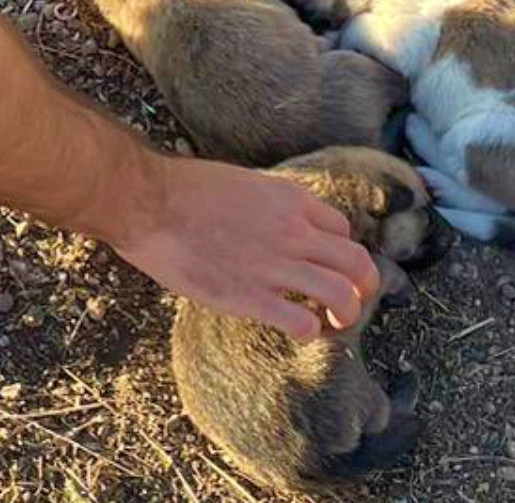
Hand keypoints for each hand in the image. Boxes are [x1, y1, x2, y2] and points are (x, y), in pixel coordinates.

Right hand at [108, 154, 379, 340]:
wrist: (149, 202)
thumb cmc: (187, 189)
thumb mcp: (248, 184)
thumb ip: (272, 205)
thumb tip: (281, 221)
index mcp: (293, 202)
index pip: (342, 232)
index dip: (340, 252)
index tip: (328, 265)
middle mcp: (294, 233)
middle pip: (357, 262)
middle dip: (365, 286)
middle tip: (357, 300)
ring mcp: (275, 265)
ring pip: (341, 294)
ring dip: (347, 313)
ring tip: (337, 323)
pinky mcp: (249, 296)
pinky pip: (301, 322)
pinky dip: (309, 331)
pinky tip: (299, 329)